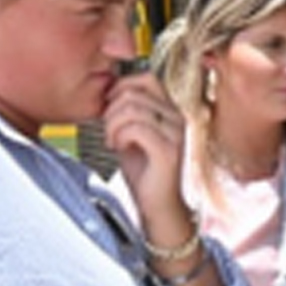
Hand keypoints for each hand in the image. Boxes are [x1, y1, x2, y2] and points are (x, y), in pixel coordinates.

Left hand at [101, 67, 191, 223]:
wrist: (158, 205)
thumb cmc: (145, 172)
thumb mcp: (132, 134)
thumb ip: (127, 112)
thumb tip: (110, 92)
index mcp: (171, 111)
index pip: (147, 79)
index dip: (122, 87)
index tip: (109, 107)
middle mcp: (177, 118)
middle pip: (134, 93)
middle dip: (111, 110)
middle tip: (108, 131)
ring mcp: (175, 133)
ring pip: (133, 109)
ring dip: (112, 124)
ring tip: (112, 141)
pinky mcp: (168, 150)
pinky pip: (136, 128)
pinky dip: (119, 136)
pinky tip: (118, 148)